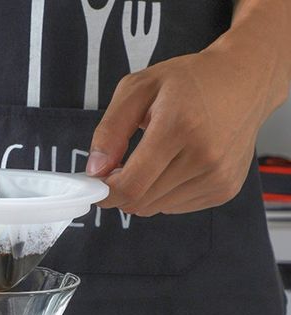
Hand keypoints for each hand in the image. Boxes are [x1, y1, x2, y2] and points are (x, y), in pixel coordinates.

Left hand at [87, 22, 289, 216]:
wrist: (246, 80)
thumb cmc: (188, 81)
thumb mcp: (138, 89)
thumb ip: (110, 130)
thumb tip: (95, 171)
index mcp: (179, 127)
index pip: (131, 186)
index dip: (106, 192)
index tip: (97, 182)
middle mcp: (204, 157)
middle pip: (140, 202)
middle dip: (121, 191)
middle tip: (120, 167)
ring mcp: (218, 177)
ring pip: (156, 208)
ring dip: (142, 192)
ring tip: (152, 160)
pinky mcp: (225, 189)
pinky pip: (175, 207)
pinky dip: (163, 194)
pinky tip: (174, 166)